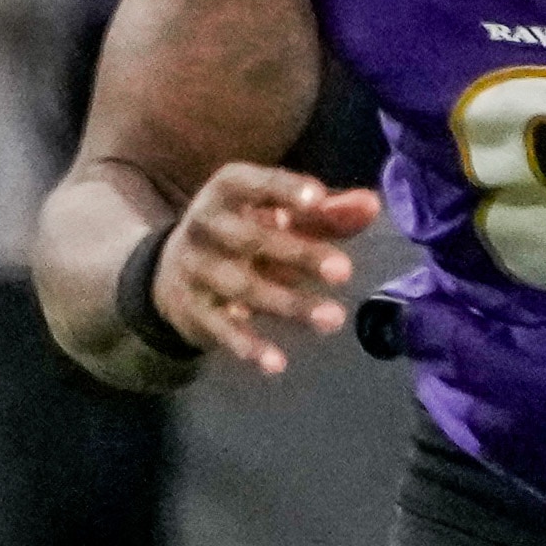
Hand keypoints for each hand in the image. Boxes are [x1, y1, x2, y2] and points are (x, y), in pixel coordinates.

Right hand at [159, 163, 381, 374]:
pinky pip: (221, 329)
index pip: (253, 183)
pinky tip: (277, 363)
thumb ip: (329, 211)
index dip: (284, 188)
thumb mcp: (282, 213)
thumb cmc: (248, 229)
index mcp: (227, 190)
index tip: (319, 199)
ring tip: (335, 319)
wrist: (172, 270)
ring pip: (243, 287)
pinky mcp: (193, 310)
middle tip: (345, 270)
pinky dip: (248, 346)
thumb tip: (372, 206)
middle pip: (252, 239)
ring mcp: (195, 269)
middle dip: (299, 254)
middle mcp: (205, 226)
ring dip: (290, 304)